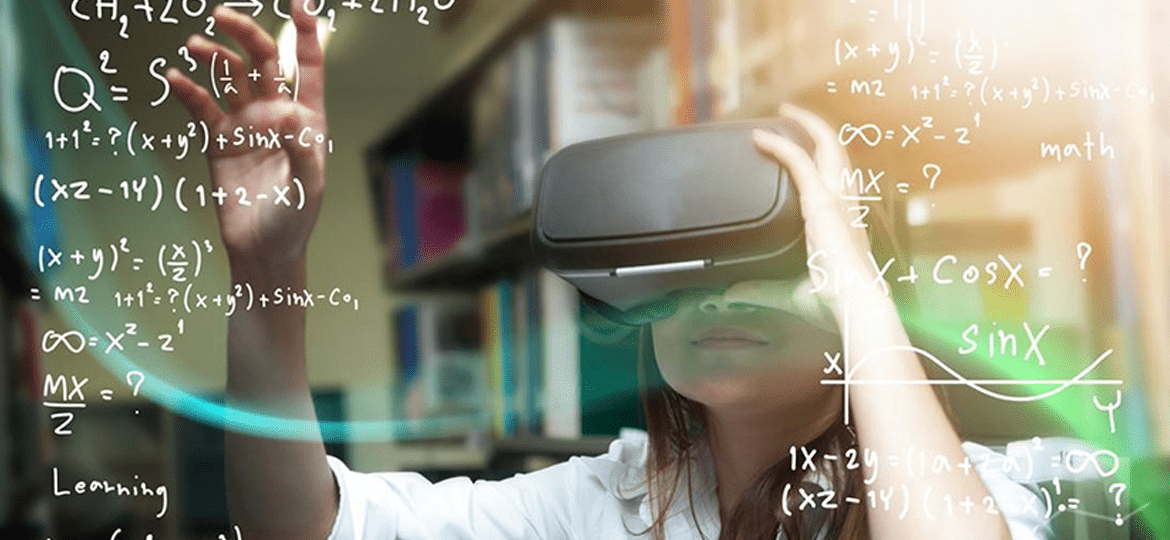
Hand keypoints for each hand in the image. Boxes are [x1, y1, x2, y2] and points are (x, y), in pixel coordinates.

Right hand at [167, 1, 326, 273]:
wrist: (262, 251)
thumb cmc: (294, 219)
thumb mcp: (307, 186)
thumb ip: (300, 148)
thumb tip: (286, 111)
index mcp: (307, 119)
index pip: (308, 66)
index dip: (305, 32)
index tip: (299, 2)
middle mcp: (276, 114)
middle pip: (261, 61)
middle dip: (246, 33)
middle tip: (222, 15)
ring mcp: (245, 125)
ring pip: (228, 76)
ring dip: (214, 55)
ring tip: (196, 46)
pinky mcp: (218, 140)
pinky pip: (200, 106)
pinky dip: (186, 89)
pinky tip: (173, 78)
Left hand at [725, 104, 882, 321]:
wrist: (855, 306)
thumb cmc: (835, 303)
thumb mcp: (788, 293)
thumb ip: (758, 289)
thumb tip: (731, 294)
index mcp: (845, 223)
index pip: (836, 180)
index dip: (822, 160)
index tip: (802, 151)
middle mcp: (847, 205)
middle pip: (838, 152)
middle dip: (817, 128)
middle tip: (792, 114)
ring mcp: (838, 200)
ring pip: (827, 147)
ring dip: (805, 125)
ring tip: (784, 111)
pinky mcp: (823, 202)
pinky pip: (800, 161)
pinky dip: (779, 145)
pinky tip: (760, 138)